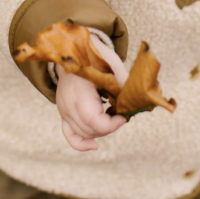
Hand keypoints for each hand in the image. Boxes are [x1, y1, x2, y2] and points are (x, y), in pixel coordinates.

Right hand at [56, 32, 128, 151]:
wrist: (70, 52)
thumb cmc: (91, 56)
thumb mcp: (109, 60)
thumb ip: (122, 75)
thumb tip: (135, 92)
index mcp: (79, 92)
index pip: (94, 121)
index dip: (112, 124)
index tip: (124, 115)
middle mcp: (68, 105)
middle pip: (90, 129)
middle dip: (110, 127)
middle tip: (122, 114)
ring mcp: (64, 111)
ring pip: (83, 133)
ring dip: (101, 131)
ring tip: (113, 118)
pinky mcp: (63, 114)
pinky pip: (69, 134)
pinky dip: (81, 143)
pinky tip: (94, 146)